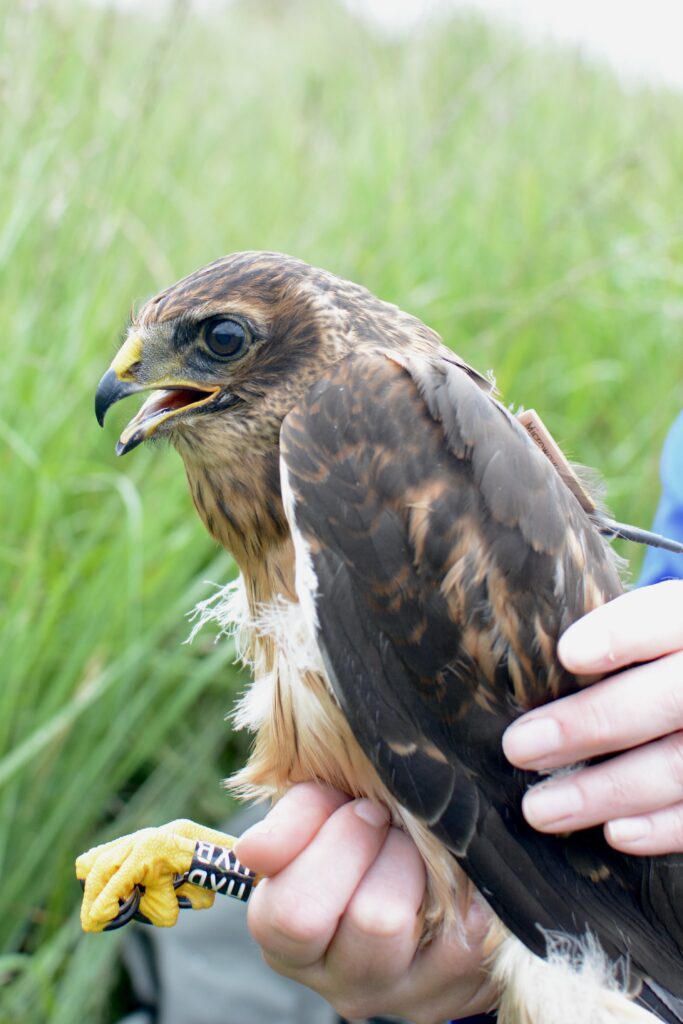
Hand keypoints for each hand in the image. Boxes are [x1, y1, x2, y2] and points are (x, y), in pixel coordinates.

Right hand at [234, 782, 494, 1023]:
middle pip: (368, 922)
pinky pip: (463, 935)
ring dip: (416, 864)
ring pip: (409, 927)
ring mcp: (399, 995)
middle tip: (386, 821)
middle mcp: (339, 982)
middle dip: (380, 849)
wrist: (427, 853)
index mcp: (286, 939)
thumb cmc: (363, 827)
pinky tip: (449, 875)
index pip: (292, 915)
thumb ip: (290, 821)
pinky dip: (462, 889)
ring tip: (413, 847)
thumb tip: (253, 852)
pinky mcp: (452, 992)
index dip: (332, 844)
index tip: (359, 809)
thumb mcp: (322, 809)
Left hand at [503, 580, 682, 854]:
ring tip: (540, 808)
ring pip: (680, 764)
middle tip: (519, 748)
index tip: (567, 653)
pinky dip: (662, 828)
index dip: (622, 634)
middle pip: (669, 697)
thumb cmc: (650, 661)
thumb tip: (517, 662)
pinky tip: (614, 833)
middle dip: (591, 723)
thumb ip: (605, 643)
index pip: (666, 618)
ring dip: (607, 790)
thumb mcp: (645, 633)